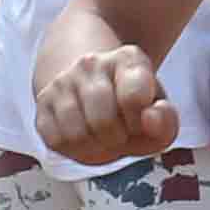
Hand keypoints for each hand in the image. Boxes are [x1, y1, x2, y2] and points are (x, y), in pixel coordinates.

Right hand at [32, 41, 171, 167]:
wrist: (93, 83)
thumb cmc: (131, 103)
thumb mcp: (159, 110)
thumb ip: (166, 122)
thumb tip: (150, 120)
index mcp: (127, 59)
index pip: (134, 98)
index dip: (141, 123)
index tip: (141, 122)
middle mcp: (91, 64)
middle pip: (103, 121)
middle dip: (117, 141)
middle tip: (122, 137)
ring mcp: (63, 82)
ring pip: (76, 134)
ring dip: (95, 150)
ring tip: (103, 141)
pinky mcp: (43, 102)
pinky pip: (56, 140)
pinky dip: (74, 151)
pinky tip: (86, 142)